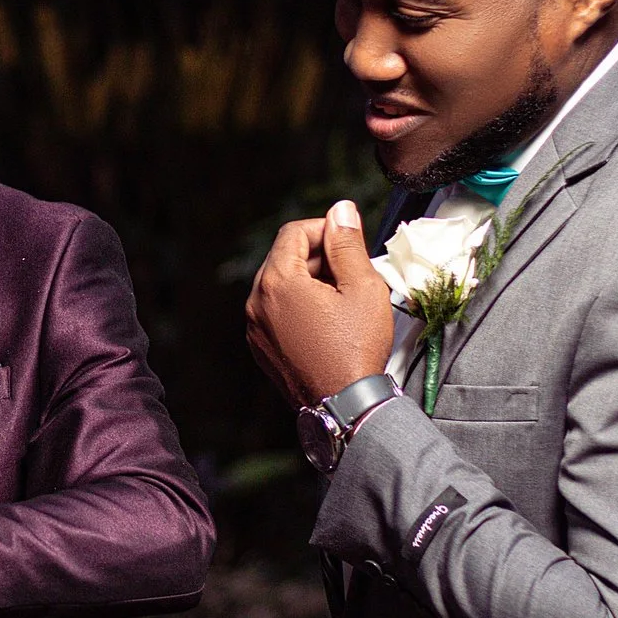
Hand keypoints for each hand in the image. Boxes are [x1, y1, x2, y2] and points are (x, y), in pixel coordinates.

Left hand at [246, 199, 392, 406]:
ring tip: (341, 299)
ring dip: (308, 281)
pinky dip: (298, 305)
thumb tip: (341, 211)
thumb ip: (348, 244)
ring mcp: (255, 327)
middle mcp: (257, 302)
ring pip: (279, 284)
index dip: (324, 229)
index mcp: (278, 282)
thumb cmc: (355, 350)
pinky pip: (275, 311)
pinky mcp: (260, 346)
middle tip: (350, 272)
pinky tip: (326, 321)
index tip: (348, 241)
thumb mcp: (362, 288)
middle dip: (318, 256)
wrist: (344, 405)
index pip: (294, 233)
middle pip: (284, 257)